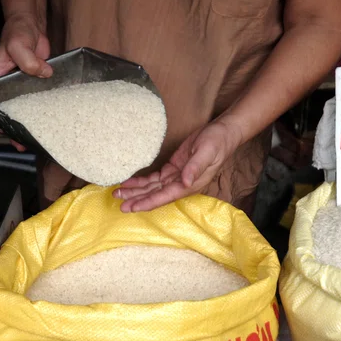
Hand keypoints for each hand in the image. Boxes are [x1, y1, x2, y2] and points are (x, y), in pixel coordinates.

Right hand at [0, 12, 52, 149]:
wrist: (31, 24)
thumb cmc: (17, 32)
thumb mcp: (18, 45)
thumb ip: (28, 60)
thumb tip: (43, 73)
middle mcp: (6, 85)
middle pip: (5, 111)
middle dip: (9, 129)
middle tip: (19, 143)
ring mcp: (20, 85)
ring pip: (21, 108)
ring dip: (26, 122)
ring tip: (32, 139)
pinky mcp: (34, 83)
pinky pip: (36, 99)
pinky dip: (39, 110)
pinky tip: (46, 121)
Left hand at [114, 119, 244, 212]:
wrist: (222, 133)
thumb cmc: (217, 142)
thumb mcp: (207, 152)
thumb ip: (195, 167)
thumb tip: (184, 182)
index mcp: (189, 184)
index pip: (163, 197)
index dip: (147, 202)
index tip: (131, 208)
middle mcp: (181, 184)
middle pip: (154, 195)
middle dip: (136, 199)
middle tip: (118, 204)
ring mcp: (176, 177)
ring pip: (152, 188)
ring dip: (136, 191)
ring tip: (118, 194)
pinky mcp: (173, 168)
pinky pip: (155, 178)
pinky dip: (142, 181)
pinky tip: (130, 182)